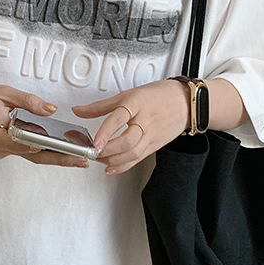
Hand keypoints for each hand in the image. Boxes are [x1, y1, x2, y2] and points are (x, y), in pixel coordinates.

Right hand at [0, 80, 90, 167]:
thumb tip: (51, 110)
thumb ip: (29, 102)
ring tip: (76, 153)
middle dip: (60, 160)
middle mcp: (0, 147)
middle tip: (83, 161)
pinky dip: (38, 147)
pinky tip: (55, 144)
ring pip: (30, 154)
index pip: (29, 145)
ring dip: (52, 154)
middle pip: (35, 156)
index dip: (51, 149)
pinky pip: (22, 150)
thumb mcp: (3, 92)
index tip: (70, 152)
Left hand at [72, 80, 189, 174]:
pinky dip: (123, 166)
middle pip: (127, 140)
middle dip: (108, 150)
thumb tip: (78, 111)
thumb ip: (100, 106)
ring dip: (113, 159)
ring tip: (99, 159)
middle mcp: (145, 120)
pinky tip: (111, 168)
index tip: (94, 141)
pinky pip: (138, 158)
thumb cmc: (157, 96)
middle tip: (93, 152)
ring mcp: (151, 135)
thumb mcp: (127, 95)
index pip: (119, 118)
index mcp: (137, 103)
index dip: (106, 131)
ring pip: (133, 152)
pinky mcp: (154, 146)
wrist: (185, 103)